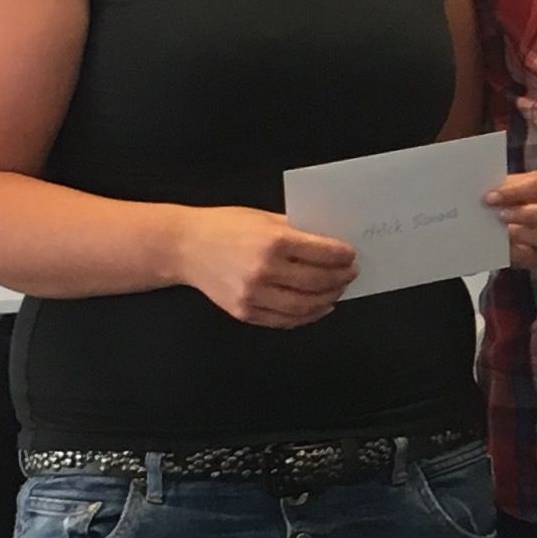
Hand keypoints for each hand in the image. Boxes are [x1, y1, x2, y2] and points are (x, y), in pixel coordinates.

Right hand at [175, 206, 356, 325]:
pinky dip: (307, 316)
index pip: (322, 253)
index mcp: (272, 241)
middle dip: (340, 278)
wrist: (185, 247)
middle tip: (350, 274)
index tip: (351, 255)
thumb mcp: (263, 217)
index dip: (343, 256)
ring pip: (305, 306)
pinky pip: (285, 320)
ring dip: (328, 299)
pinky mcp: (246, 312)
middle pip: (318, 282)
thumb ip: (295, 230)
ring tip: (337, 291)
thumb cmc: (224, 226)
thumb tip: (330, 243)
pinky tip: (317, 308)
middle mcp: (264, 270)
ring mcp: (254, 295)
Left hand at [486, 170, 536, 268]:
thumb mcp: (502, 188)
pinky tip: (503, 247)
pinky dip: (517, 252)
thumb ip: (497, 189)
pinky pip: (535, 256)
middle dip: (528, 214)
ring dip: (524, 234)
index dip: (514, 191)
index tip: (490, 197)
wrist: (499, 220)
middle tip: (500, 216)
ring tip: (502, 232)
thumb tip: (485, 195)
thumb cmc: (505, 199)